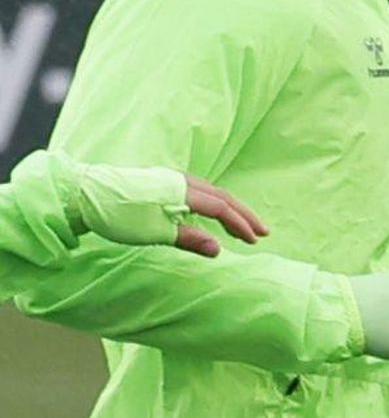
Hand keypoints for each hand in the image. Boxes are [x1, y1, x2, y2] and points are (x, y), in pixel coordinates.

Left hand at [73, 162, 267, 256]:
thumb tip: (219, 249)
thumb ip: (189, 239)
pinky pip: (198, 191)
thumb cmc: (118, 215)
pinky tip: (209, 213)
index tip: (255, 240)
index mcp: (184, 191)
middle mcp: (182, 181)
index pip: (222, 207)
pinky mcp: (161, 182)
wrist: (84, 193)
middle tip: (263, 231)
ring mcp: (171, 179)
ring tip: (241, 223)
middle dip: (244, 214)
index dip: (240, 224)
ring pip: (211, 192)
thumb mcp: (154, 232)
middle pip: (222, 196)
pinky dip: (212, 203)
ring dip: (230, 208)